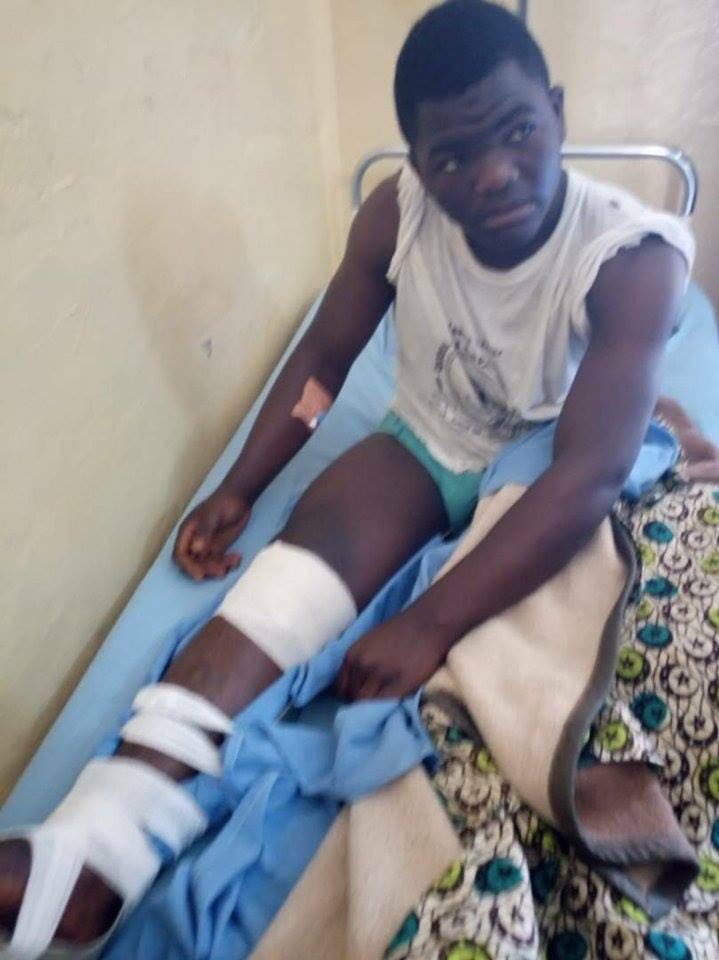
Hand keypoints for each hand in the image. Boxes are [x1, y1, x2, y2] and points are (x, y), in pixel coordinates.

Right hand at [172, 486, 250, 579]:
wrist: (238, 498)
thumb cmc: (221, 503)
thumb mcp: (211, 516)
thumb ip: (204, 532)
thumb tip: (196, 549)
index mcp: (187, 533)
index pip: (181, 555)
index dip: (188, 566)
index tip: (200, 575)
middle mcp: (195, 542)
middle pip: (195, 563)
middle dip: (207, 569)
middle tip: (221, 570)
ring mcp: (207, 546)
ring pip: (209, 564)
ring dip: (221, 567)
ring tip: (234, 561)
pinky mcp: (220, 548)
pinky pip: (221, 561)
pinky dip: (229, 563)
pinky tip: (237, 558)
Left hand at [335, 608, 451, 701]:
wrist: (428, 622)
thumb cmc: (401, 630)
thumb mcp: (370, 642)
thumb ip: (360, 661)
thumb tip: (354, 683)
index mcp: (352, 655)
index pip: (340, 688)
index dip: (349, 696)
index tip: (358, 698)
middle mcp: (361, 666)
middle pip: (352, 697)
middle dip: (360, 702)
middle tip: (374, 701)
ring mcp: (380, 675)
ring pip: (366, 703)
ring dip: (372, 706)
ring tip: (383, 703)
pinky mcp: (400, 684)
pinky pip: (384, 704)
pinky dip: (385, 708)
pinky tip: (392, 704)